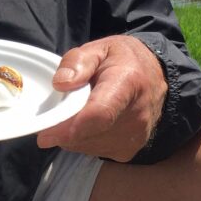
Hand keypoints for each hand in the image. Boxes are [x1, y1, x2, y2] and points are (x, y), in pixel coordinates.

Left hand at [36, 35, 167, 160]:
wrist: (155, 76)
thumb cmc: (122, 60)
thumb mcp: (99, 49)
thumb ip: (78, 62)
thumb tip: (61, 84)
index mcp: (127, 83)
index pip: (99, 114)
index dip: (69, 128)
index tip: (44, 134)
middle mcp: (136, 115)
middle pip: (87, 133)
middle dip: (62, 127)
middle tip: (56, 109)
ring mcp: (135, 137)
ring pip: (86, 145)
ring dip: (72, 133)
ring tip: (78, 110)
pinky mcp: (129, 151)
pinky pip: (93, 150)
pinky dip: (82, 139)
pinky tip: (88, 122)